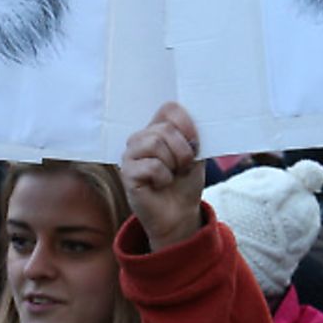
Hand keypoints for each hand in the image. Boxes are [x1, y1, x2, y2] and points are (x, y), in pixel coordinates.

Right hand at [121, 103, 205, 250]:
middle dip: (183, 151)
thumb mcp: (195, 156)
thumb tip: (189, 122)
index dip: (186, 123)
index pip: (169, 108)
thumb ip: (191, 136)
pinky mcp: (126, 173)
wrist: (180, 214)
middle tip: (183, 167)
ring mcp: (130, 155)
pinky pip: (152, 166)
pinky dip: (164, 178)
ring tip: (171, 175)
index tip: (195, 143)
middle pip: (165, 128)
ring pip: (156, 143)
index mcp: (157, 130)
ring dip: (173, 164)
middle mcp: (141, 139)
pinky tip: (159, 185)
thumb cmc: (185, 184)